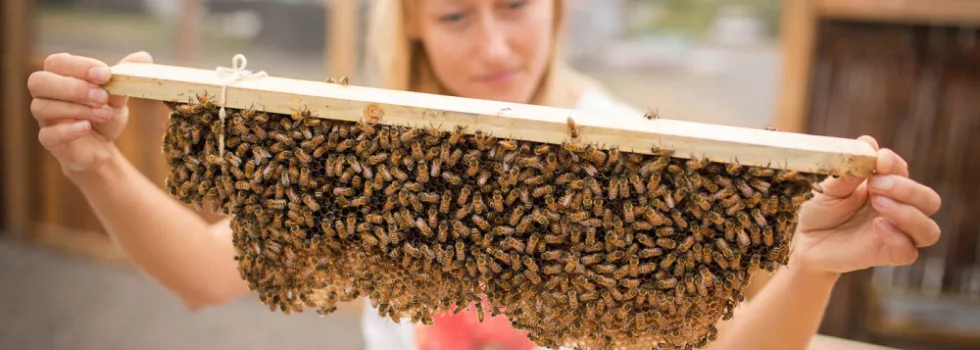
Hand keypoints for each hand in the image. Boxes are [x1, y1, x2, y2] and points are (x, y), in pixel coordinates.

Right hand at [27, 51, 152, 173]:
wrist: (102, 148)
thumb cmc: (104, 114)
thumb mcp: (119, 95)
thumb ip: (125, 76)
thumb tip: (144, 56)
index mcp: (61, 76)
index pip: (57, 62)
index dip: (79, 66)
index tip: (105, 75)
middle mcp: (46, 95)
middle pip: (39, 81)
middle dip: (73, 87)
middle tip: (102, 96)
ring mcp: (45, 119)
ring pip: (42, 107)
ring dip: (77, 109)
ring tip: (105, 113)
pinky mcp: (50, 141)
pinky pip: (47, 134)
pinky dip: (67, 130)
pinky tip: (86, 127)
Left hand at [791, 136, 941, 275]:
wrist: (804, 240)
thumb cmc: (819, 208)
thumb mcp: (828, 185)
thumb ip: (848, 169)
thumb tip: (868, 142)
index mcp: (885, 186)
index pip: (903, 171)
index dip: (894, 163)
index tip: (879, 160)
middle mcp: (897, 209)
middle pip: (929, 200)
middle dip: (908, 190)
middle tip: (876, 185)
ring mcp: (894, 233)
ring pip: (928, 230)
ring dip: (909, 214)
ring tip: (878, 204)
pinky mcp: (885, 255)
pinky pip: (908, 252)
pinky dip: (899, 239)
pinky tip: (878, 226)